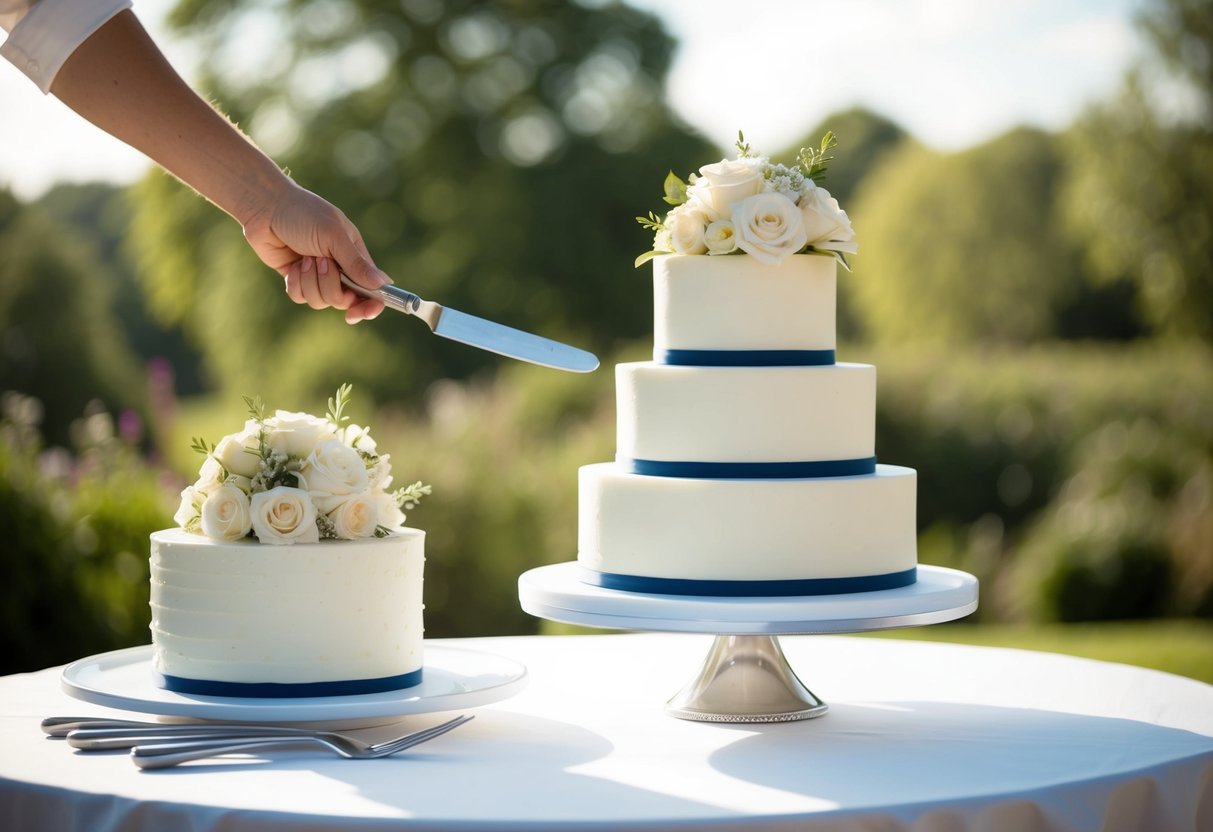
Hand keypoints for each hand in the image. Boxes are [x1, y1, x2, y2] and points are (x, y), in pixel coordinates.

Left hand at [242, 182, 388, 323]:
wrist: (266, 209)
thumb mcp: (334, 236)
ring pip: (320, 301)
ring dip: (310, 281)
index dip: (372, 304)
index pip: (371, 288)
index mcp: (355, 256)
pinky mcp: (297, 279)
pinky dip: (296, 283)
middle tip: (322, 264)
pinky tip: (293, 265)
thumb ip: (356, 263)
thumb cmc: (304, 214)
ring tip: (305, 257)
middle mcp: (339, 270)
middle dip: (331, 286)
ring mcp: (317, 277)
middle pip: (343, 300)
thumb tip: (383, 283)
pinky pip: (300, 297)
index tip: (366, 311)